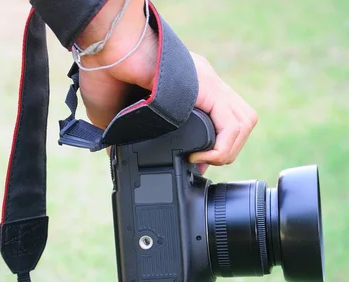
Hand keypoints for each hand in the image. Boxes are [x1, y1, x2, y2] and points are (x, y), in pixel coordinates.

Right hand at [76, 0, 257, 173]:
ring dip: (226, 151)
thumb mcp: (117, 112)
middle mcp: (205, 83)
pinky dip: (220, 149)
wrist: (105, 51)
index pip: (223, 119)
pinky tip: (197, 156)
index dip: (215, 147)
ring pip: (244, 122)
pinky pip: (233, 125)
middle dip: (225, 149)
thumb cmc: (104, 73)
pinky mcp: (208, 87)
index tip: (194, 162)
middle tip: (200, 161)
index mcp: (190, 88)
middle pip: (241, 121)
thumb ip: (125, 132)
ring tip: (199, 159)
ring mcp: (209, 82)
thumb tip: (115, 156)